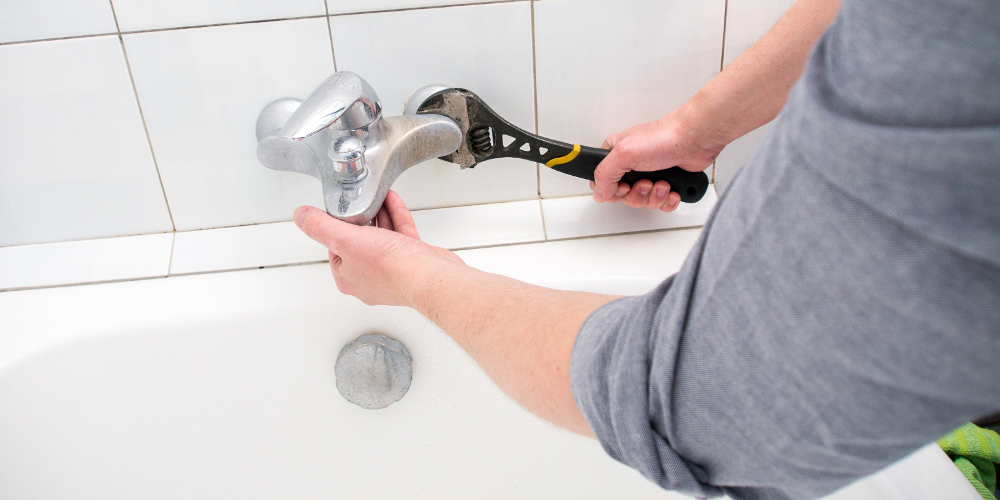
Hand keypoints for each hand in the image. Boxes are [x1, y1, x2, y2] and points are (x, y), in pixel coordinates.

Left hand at [293, 190, 463, 306]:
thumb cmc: (392, 268)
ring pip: (382, 237)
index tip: (340, 211)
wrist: (430, 277)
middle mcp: (369, 277)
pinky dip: (396, 216)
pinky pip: (401, 235)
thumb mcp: (345, 240)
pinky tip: (392, 200)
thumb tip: (301, 216)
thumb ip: (321, 227)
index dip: (336, 226)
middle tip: (360, 201)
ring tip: (377, 196)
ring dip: (379, 214)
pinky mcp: (412, 261)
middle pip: (360, 241)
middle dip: (361, 218)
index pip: (334, 248)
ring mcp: (392, 270)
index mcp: (348, 277)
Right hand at [592, 109, 721, 211]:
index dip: (611, 190)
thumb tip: (599, 193)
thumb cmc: (663, 138)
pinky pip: (661, 204)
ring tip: (663, 183)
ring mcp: (650, 175)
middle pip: (624, 196)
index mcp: (616, 155)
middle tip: (646, 183)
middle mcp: (631, 165)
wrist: (695, 139)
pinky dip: (668, 201)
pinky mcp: (667, 183)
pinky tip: (673, 190)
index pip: (602, 181)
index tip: (623, 186)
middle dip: (637, 195)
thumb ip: (605, 174)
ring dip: (654, 197)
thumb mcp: (624, 153)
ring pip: (643, 201)